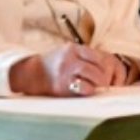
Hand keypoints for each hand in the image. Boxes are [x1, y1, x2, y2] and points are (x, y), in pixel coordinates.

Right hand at [8, 45, 125, 95]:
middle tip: (105, 82)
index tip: (107, 72)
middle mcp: (69, 58)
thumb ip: (84, 57)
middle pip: (97, 66)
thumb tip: (106, 68)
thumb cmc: (54, 64)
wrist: (31, 73)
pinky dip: (89, 89)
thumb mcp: (67, 53)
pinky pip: (83, 87)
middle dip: (104, 76)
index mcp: (73, 49)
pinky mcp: (62, 85)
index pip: (97, 55)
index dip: (105, 65)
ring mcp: (66, 72)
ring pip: (92, 75)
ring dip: (99, 83)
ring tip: (98, 86)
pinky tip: (88, 90)